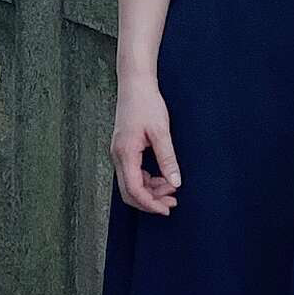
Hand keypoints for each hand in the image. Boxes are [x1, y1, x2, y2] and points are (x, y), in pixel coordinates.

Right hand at [111, 77, 181, 212]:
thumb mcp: (161, 131)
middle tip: (172, 203)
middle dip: (150, 201)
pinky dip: (146, 180)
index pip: (134, 189)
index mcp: (125, 153)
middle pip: (129, 191)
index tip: (166, 209)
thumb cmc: (146, 104)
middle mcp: (118, 156)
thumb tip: (175, 183)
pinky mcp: (124, 150)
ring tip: (171, 190)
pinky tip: (161, 178)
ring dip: (150, 191)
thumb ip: (168, 158)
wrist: (135, 85)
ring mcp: (119, 154)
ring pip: (130, 184)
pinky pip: (132, 174)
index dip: (150, 204)